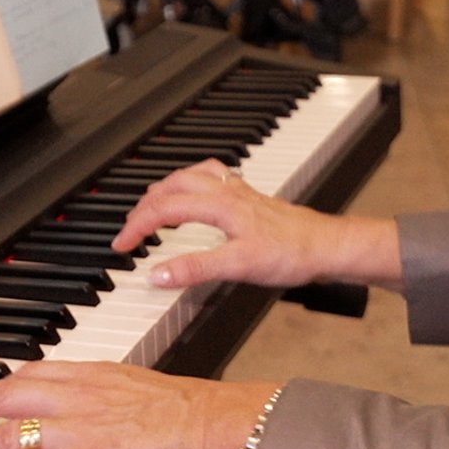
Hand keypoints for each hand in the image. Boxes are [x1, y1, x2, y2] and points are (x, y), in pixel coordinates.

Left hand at [0, 361, 276, 448]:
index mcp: (90, 376)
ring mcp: (77, 433)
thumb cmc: (187, 407)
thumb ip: (103, 391)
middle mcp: (75, 399)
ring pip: (6, 439)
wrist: (212, 419)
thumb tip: (79, 399)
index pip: (30, 374)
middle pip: (4, 396)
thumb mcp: (137, 385)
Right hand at [113, 161, 400, 290]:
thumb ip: (195, 269)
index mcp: (219, 204)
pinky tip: (196, 193)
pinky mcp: (250, 197)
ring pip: (191, 175)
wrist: (327, 246)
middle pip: (172, 185)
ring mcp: (239, 191)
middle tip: (130, 228)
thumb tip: (157, 274)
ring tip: (151, 203)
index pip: (164, 208)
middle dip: (145, 204)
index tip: (121, 245)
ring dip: (166, 187)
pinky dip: (192, 182)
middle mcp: (227, 191)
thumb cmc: (292, 253)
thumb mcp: (239, 266)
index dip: (137, 225)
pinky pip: (211, 176)